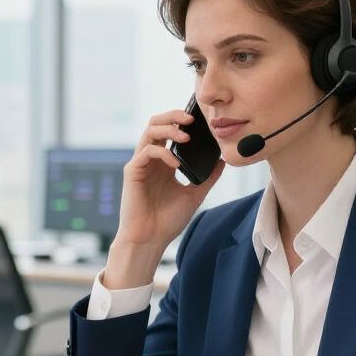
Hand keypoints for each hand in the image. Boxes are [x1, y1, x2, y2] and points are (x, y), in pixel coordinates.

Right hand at [113, 109, 224, 252]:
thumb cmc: (167, 221)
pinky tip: (176, 164)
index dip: (182, 121)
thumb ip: (207, 177)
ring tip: (186, 135)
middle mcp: (151, 160)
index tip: (200, 119)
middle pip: (157, 123)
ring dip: (169, 129)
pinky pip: (147, 152)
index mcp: (164, 163)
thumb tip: (223, 161)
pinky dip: (163, 153)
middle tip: (192, 118)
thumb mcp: (194, 195)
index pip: (169, 131)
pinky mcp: (133, 172)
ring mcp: (141, 164)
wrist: (150, 240)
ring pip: (149, 131)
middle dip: (173, 115)